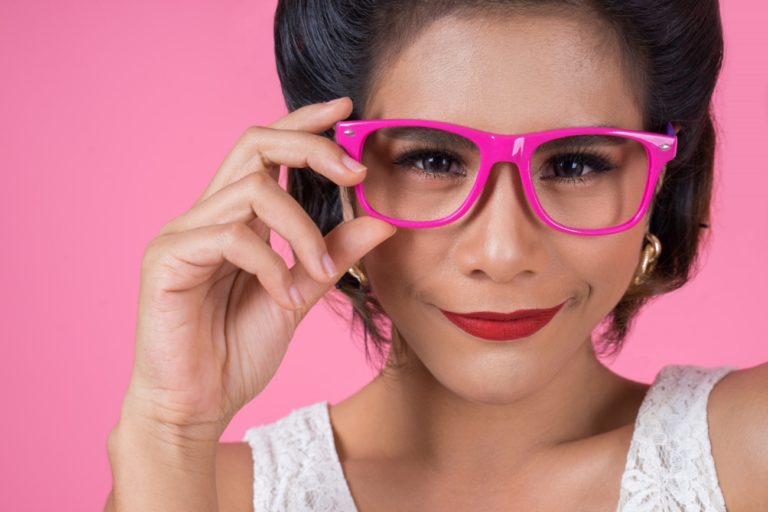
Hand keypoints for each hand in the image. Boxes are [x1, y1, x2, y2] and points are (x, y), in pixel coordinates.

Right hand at [120, 97, 395, 440]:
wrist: (195, 407)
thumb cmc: (237, 351)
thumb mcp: (300, 294)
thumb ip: (333, 257)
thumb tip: (382, 221)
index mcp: (235, 219)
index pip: (266, 150)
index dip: (304, 122)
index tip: (345, 110)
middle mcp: (206, 215)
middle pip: (254, 145)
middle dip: (311, 148)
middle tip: (355, 173)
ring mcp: (183, 234)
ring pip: (253, 191)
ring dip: (302, 230)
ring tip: (318, 273)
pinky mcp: (168, 260)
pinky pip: (231, 237)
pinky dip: (271, 265)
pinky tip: (283, 296)